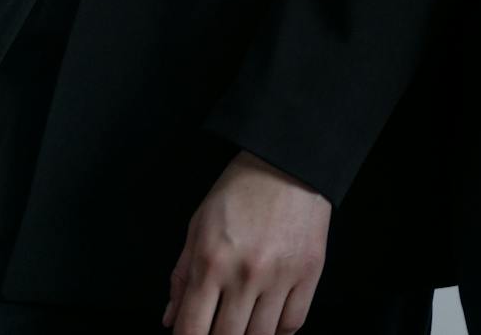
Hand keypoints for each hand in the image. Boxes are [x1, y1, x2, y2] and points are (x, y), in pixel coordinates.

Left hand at [163, 150, 331, 334]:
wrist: (288, 162)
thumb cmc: (241, 189)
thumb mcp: (198, 226)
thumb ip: (182, 276)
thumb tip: (171, 319)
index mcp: (211, 262)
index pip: (191, 329)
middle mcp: (245, 274)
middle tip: (217, 331)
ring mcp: (280, 275)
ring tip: (242, 327)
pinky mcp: (309, 272)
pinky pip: (292, 323)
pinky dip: (279, 333)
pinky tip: (268, 325)